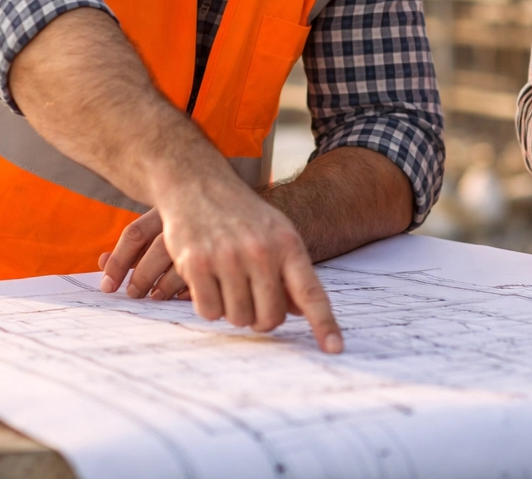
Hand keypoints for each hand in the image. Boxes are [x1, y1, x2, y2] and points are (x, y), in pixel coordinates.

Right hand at [97, 174, 343, 353]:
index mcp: (288, 244)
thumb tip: (300, 311)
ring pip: (238, 318)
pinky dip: (209, 306)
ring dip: (233, 310)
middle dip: (261, 318)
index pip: (311, 292)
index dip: (324, 324)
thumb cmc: (242, 215)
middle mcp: (261, 251)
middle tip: (252, 300)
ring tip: (228, 283)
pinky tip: (208, 283)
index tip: (335, 349)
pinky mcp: (196, 263)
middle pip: (270, 317)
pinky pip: (209, 312)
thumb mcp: (276, 233)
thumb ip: (290, 272)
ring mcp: (227, 257)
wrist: (198, 182)